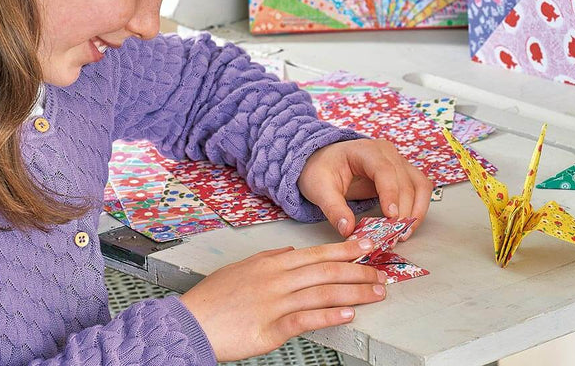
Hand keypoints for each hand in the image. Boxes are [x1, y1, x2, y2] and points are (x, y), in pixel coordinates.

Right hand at [180, 239, 386, 360]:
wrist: (193, 321)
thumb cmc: (217, 295)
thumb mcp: (245, 266)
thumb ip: (271, 258)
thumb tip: (293, 252)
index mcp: (273, 262)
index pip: (316, 253)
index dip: (344, 249)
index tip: (366, 245)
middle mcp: (278, 279)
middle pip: (325, 272)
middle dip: (357, 271)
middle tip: (381, 272)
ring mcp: (275, 303)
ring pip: (322, 293)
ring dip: (353, 293)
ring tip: (375, 293)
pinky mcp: (271, 329)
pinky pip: (305, 320)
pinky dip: (329, 317)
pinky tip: (347, 315)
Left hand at [298, 139, 432, 237]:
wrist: (324, 162)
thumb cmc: (322, 170)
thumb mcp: (319, 188)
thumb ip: (333, 209)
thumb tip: (347, 229)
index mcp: (365, 150)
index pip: (384, 170)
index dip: (390, 193)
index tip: (391, 217)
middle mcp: (387, 153)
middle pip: (405, 181)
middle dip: (403, 210)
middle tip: (393, 236)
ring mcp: (398, 162)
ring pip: (419, 185)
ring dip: (416, 211)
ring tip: (403, 234)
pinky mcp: (403, 174)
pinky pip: (420, 189)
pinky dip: (419, 208)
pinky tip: (408, 225)